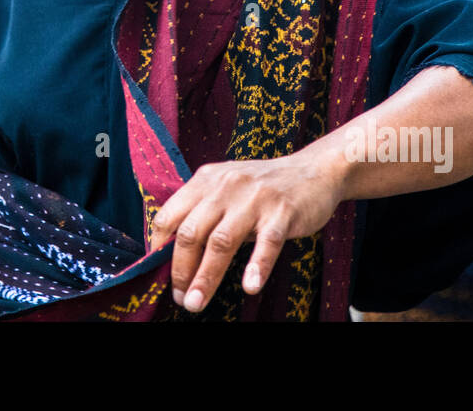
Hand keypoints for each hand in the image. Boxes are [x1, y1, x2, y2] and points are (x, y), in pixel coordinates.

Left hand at [149, 142, 347, 312]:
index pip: (169, 215)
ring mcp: (255, 199)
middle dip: (180, 270)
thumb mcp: (226, 187)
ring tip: (196, 303)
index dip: (158, 247)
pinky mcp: (283, 212)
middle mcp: (226, 186)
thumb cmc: (264, 186)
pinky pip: (267, 242)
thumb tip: (175, 253)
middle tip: (180, 298)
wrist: (315, 169)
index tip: (157, 273)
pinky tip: (250, 286)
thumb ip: (203, 211)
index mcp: (206, 180)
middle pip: (191, 232)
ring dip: (206, 276)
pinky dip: (257, 266)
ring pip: (221, 241)